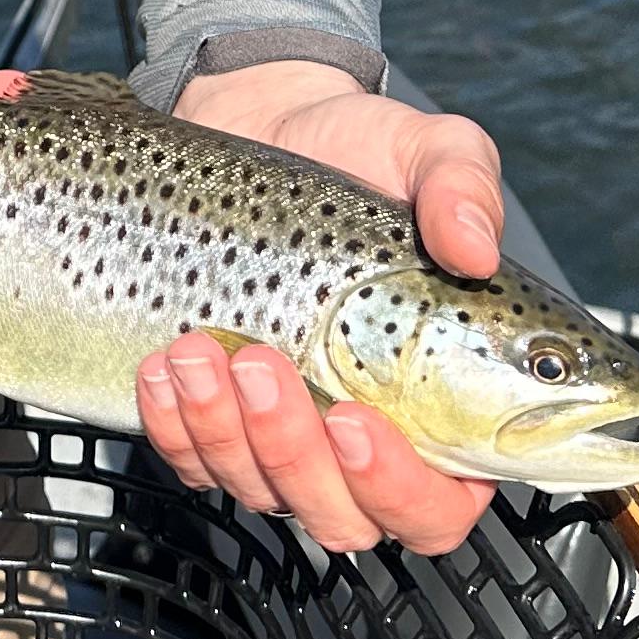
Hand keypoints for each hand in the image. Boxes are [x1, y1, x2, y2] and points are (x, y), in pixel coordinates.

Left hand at [141, 59, 504, 558]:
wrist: (269, 120)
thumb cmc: (365, 153)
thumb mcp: (431, 150)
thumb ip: (465, 188)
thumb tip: (475, 244)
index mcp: (443, 406)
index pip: (437, 506)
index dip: (397, 488)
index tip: (352, 418)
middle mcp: (366, 439)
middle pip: (339, 517)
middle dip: (290, 454)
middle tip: (261, 364)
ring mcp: (286, 434)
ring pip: (258, 491)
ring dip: (224, 434)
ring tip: (201, 347)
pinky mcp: (219, 415)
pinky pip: (192, 460)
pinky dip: (173, 427)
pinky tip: (164, 365)